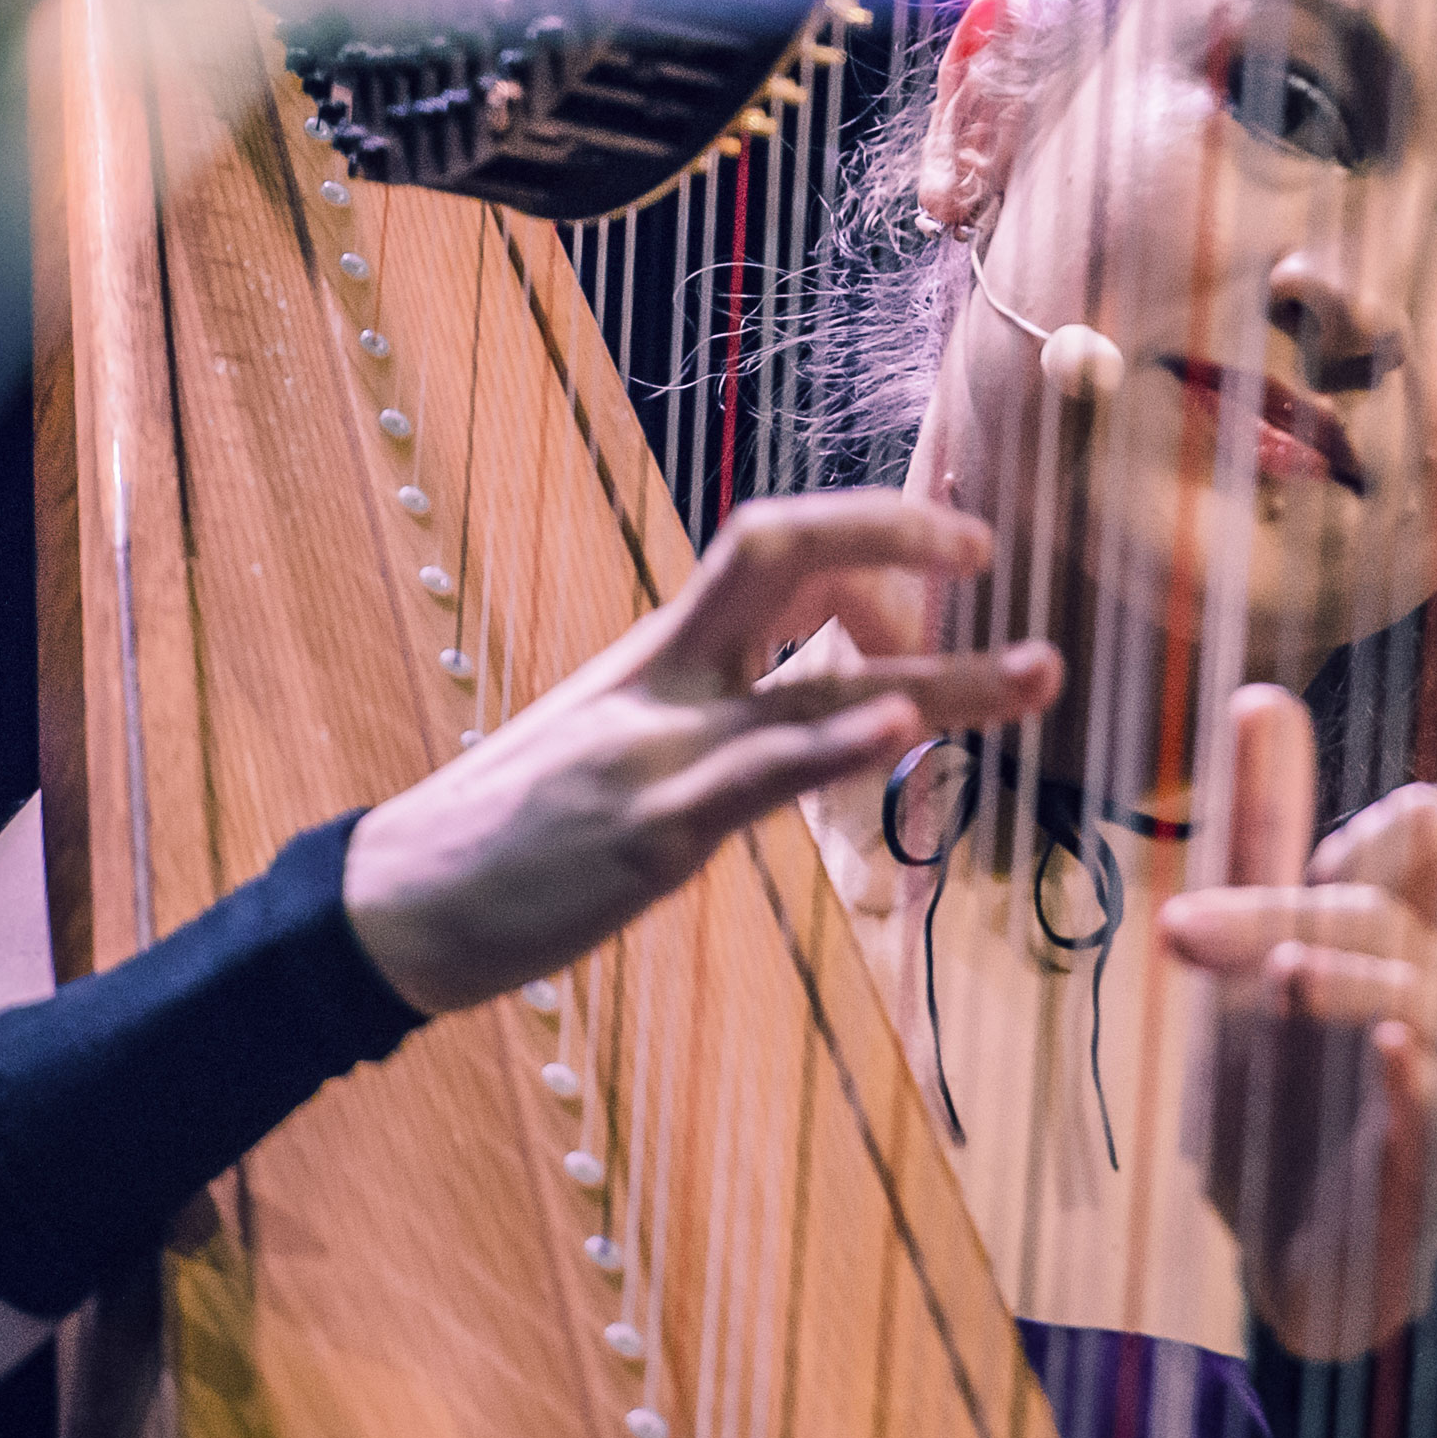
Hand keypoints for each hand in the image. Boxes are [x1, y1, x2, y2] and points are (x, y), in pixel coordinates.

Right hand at [343, 491, 1059, 1013]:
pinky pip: (749, 778)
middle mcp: (665, 680)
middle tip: (992, 551)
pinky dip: (826, 750)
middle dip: (893, 537)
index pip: (773, 546)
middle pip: (781, 553)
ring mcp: (656, 751)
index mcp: (661, 654)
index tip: (958, 542)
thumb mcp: (621, 742)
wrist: (399, 909)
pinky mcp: (645, 834)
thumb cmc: (517, 831)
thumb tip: (825, 687)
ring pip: (812, 685)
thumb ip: (721, 707)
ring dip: (943, 682)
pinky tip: (891, 735)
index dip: (868, 529)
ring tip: (1037, 674)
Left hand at [1159, 684, 1436, 1359]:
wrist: (1294, 1256)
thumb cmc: (1286, 1087)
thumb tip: (1263, 692)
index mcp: (1402, 932)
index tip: (1291, 820)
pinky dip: (1415, 1082)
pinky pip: (1435, 1114)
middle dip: (1281, 913)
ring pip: (1418, 1004)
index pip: (1397, 849)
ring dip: (1349, 984)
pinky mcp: (1431, 1169)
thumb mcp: (1253, 950)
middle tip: (1181, 926)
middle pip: (1380, 921)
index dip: (1352, 825)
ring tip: (1284, 972)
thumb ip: (1266, 834)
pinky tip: (1390, 1051)